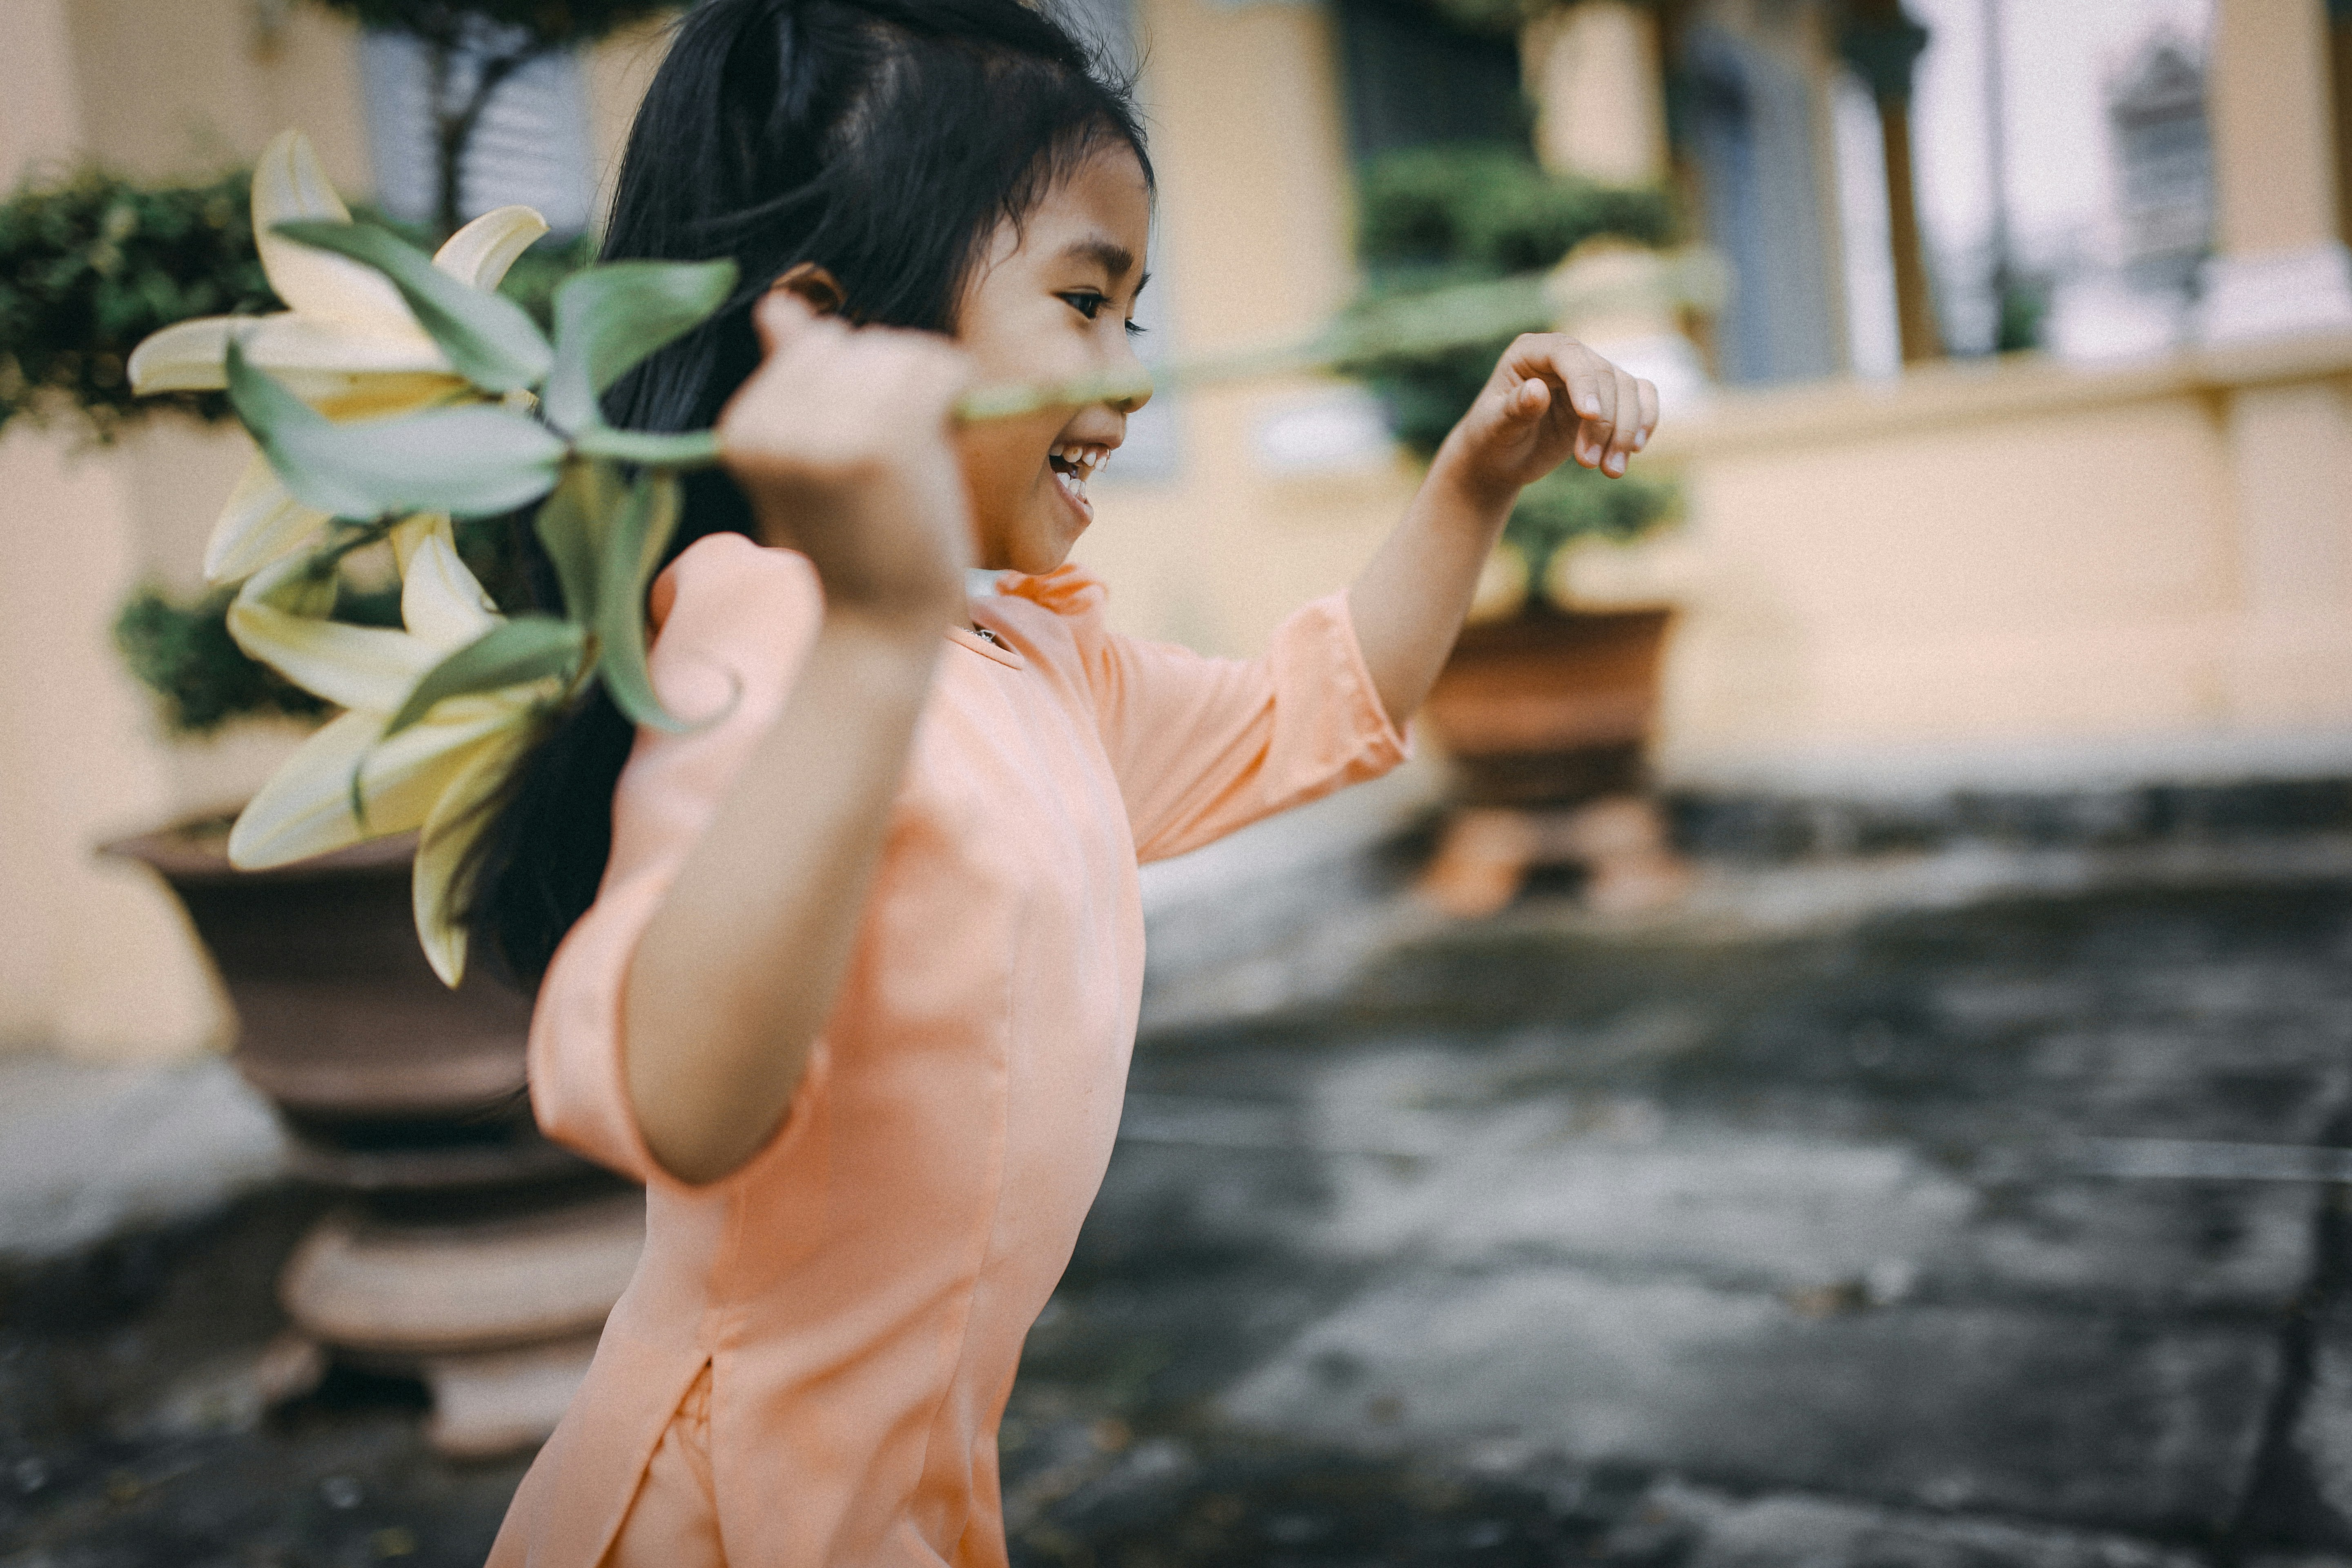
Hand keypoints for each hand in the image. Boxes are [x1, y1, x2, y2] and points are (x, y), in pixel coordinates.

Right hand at [717, 292, 973, 625]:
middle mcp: (773, 423)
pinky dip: (955, 389)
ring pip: (898, 348)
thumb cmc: (855, 542)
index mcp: (743, 424)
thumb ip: (796, 378)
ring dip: (927, 385)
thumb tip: (776, 305)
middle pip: (859, 340)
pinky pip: (935, 366)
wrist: (878, 624)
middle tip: (898, 455)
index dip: (863, 382)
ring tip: (916, 454)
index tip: (867, 444)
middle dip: (894, 379)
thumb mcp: (812, 455)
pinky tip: (946, 434)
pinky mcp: (881, 445)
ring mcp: (824, 432)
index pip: (818, 342)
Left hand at [1434, 334, 1659, 510]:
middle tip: (1589, 464)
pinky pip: (1641, 397)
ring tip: (1610, 471)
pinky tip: (1635, 450)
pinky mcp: (1607, 398)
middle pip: (1603, 374)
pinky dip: (1645, 421)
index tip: (1589, 415)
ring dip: (1626, 431)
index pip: (1567, 354)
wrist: (1499, 459)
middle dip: (1604, 421)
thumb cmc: (1490, 439)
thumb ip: (1516, 409)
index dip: (1583, 381)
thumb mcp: (1495, 427)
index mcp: (1530, 352)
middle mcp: (1564, 356)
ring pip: (1627, 388)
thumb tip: (1537, 390)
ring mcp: (1588, 376)